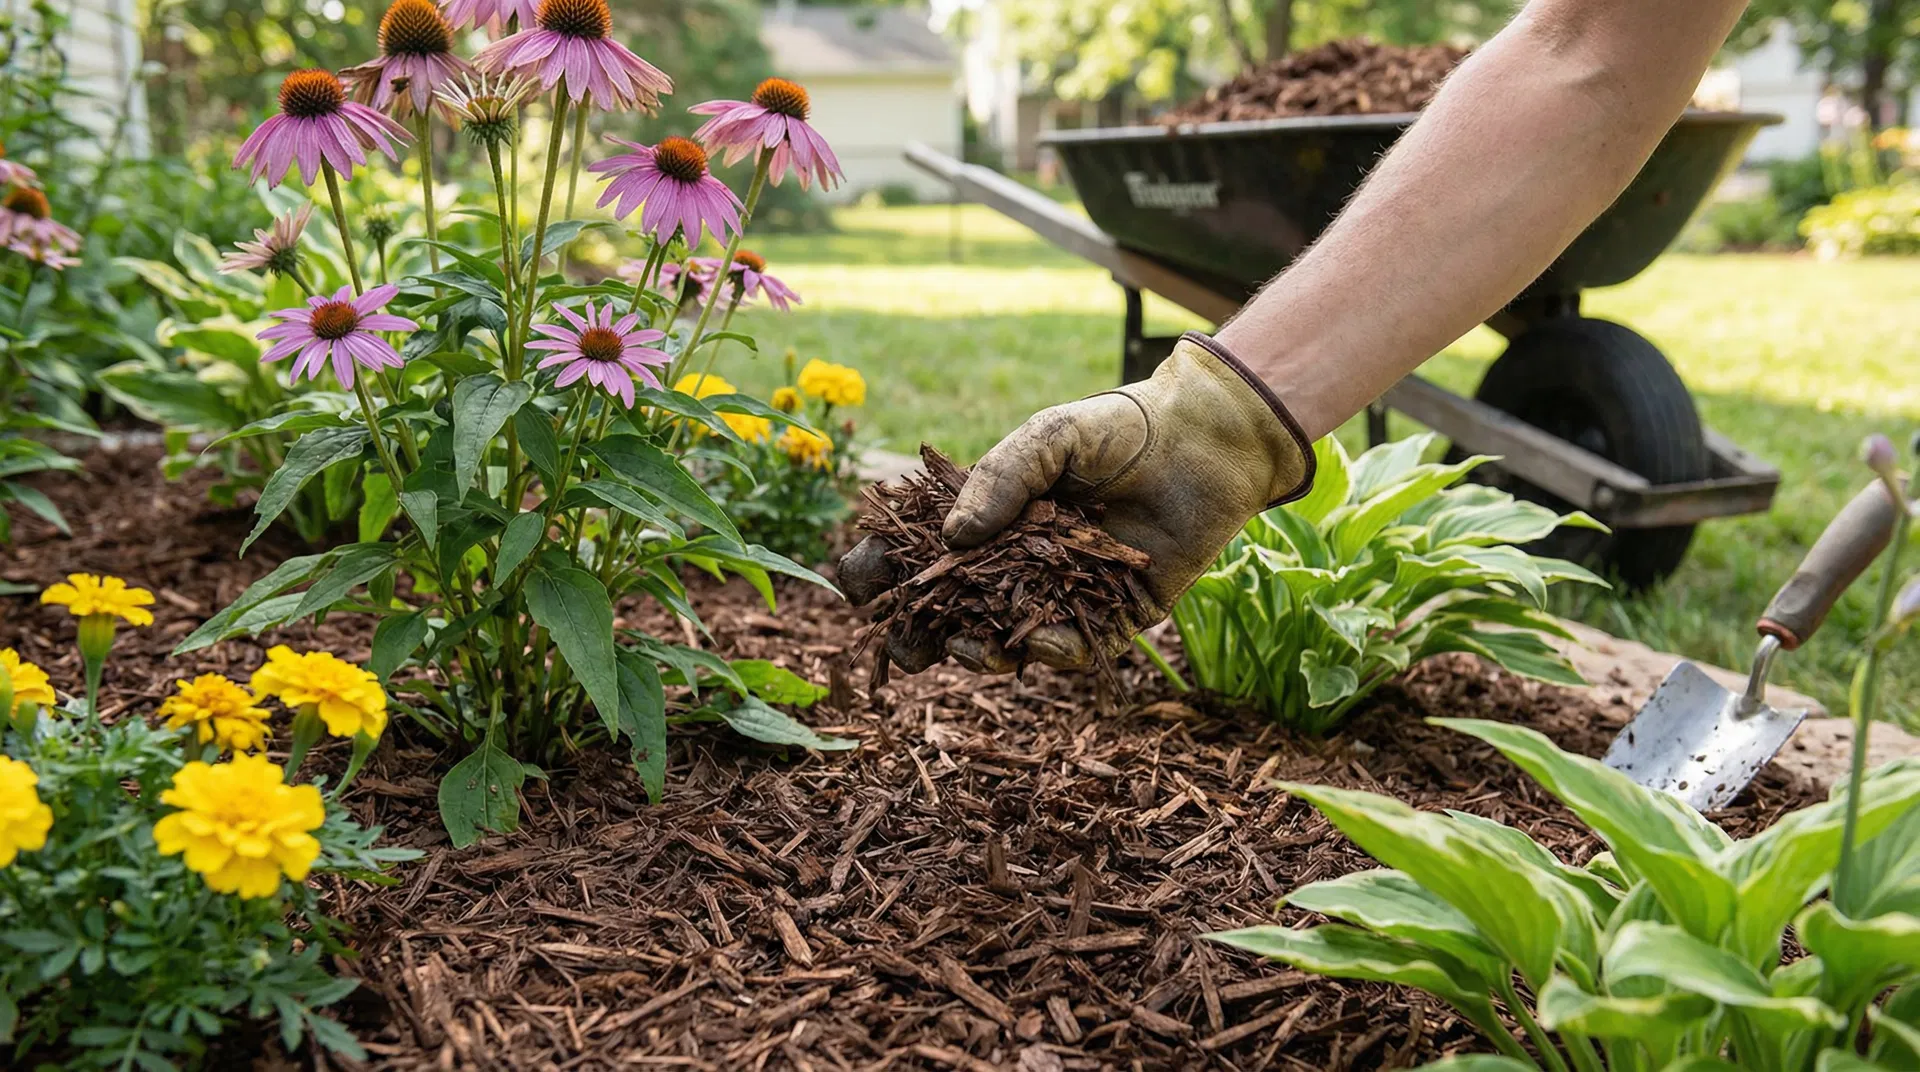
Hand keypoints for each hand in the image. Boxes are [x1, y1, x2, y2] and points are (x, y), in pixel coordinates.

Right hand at [838, 331, 1313, 672]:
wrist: (1205, 441)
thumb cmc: (1120, 429)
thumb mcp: (1049, 437)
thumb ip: (1000, 477)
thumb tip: (954, 537)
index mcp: (987, 519)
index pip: (919, 557)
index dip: (882, 575)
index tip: (862, 586)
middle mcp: (1015, 564)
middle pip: (950, 615)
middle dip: (923, 639)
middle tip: (914, 649)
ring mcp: (1059, 594)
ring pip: (1004, 643)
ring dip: (983, 655)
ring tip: (983, 653)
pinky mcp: (1111, 616)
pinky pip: (1074, 649)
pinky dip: (1057, 651)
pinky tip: (1052, 643)